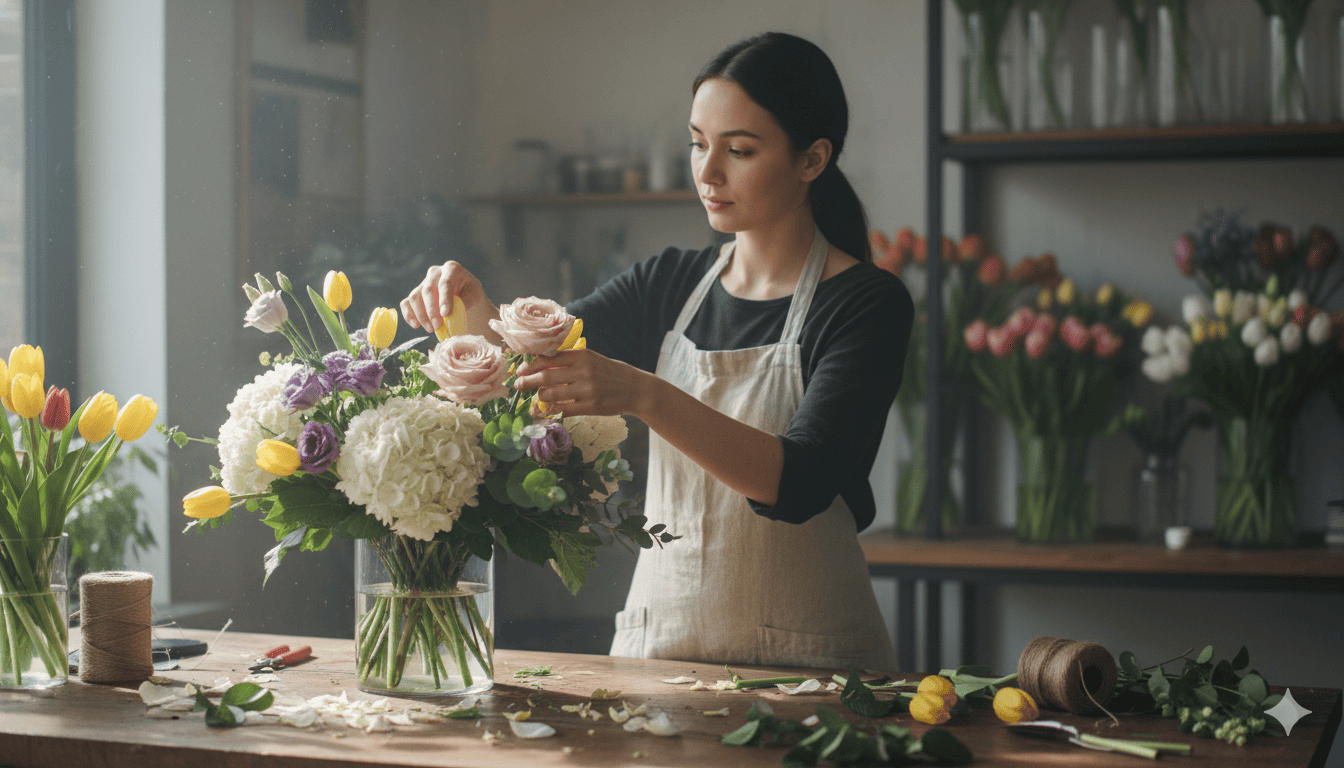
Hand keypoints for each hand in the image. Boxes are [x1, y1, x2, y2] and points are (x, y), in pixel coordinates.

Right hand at [399, 261, 495, 336]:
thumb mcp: (475, 294)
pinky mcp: (415, 293)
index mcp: (451, 268)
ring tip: (431, 329)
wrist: (464, 293)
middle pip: (428, 290)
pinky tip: (415, 325)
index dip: (444, 299)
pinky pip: (406, 303)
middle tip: (438, 326)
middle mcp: (435, 272)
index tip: (446, 315)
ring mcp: (423, 282)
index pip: (445, 283)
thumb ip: (465, 301)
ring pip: (415, 297)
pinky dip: (408, 314)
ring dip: (421, 315)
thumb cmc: (470, 292)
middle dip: (432, 311)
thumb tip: (450, 313)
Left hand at [513, 349, 650, 417]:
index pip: (549, 358)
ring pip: (550, 394)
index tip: (521, 370)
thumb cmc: (612, 373)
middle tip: (517, 385)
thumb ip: (571, 361)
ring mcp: (587, 390)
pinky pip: (563, 409)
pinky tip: (546, 411)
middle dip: (526, 382)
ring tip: (537, 398)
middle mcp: (583, 371)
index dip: (531, 365)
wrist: (637, 389)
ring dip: (539, 397)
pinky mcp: (590, 406)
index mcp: (582, 355)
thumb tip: (542, 365)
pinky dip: (551, 410)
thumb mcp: (593, 360)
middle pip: (545, 376)